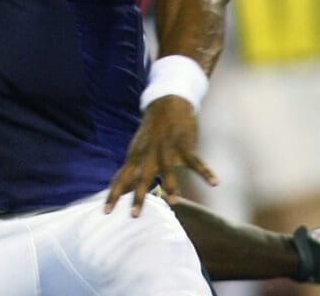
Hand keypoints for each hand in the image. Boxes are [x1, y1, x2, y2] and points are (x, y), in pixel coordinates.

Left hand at [105, 95, 216, 215]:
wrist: (167, 104)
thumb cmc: (150, 133)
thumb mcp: (137, 150)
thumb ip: (131, 169)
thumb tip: (119, 188)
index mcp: (136, 157)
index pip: (121, 178)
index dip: (114, 195)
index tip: (105, 212)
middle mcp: (149, 154)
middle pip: (142, 177)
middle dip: (138, 195)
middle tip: (134, 215)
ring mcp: (166, 149)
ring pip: (167, 169)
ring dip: (170, 185)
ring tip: (173, 202)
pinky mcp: (184, 145)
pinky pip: (195, 161)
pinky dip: (205, 172)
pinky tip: (214, 183)